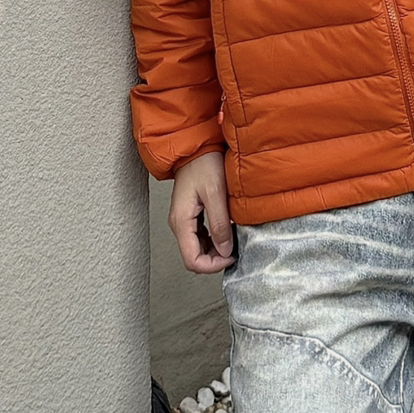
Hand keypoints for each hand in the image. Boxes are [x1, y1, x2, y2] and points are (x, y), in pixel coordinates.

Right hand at [168, 149, 234, 273]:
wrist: (196, 147)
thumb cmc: (204, 163)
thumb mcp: (215, 194)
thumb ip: (219, 224)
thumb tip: (225, 251)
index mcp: (181, 221)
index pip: (192, 260)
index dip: (213, 265)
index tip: (231, 257)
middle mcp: (178, 224)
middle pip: (193, 257)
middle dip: (215, 260)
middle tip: (235, 250)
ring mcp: (183, 220)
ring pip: (197, 249)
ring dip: (215, 251)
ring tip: (233, 240)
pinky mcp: (190, 215)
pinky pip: (200, 237)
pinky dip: (214, 240)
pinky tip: (227, 232)